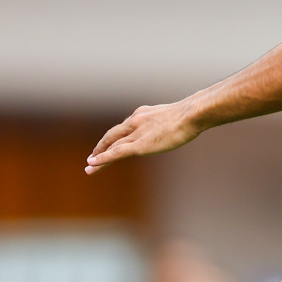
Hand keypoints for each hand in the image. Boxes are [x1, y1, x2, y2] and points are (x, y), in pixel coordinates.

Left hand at [86, 101, 200, 173]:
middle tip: (93, 157)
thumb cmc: (191, 115)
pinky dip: (103, 158)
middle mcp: (134, 122)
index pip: (124, 127)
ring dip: (99, 156)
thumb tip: (180, 125)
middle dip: (101, 147)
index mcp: (142, 114)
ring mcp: (136, 133)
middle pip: (112, 136)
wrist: (191, 114)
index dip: (115, 137)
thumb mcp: (176, 116)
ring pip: (112, 146)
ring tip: (90, 167)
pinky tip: (92, 165)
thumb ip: (169, 121)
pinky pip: (116, 153)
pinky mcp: (139, 145)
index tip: (110, 144)